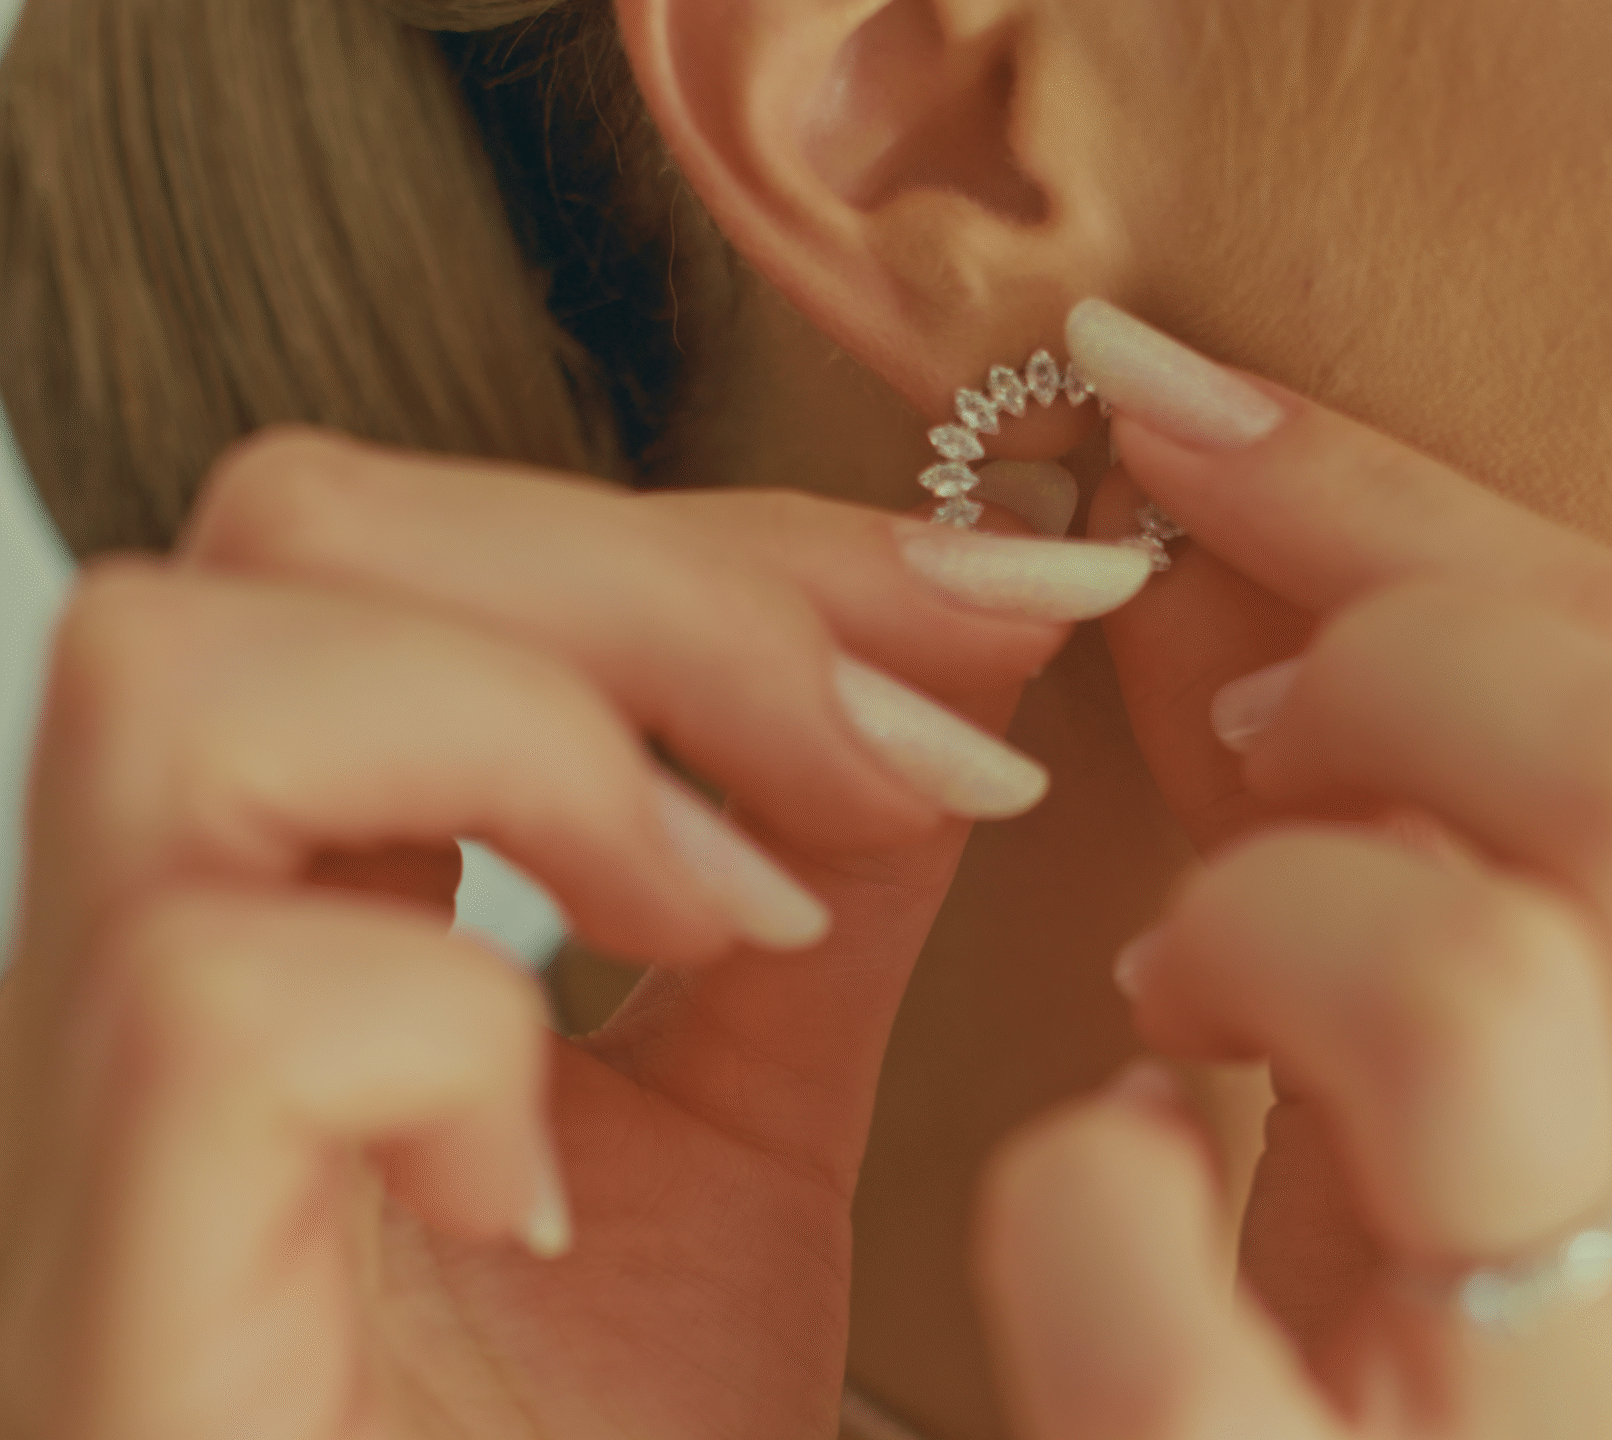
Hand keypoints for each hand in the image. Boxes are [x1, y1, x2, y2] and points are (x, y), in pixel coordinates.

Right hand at [0, 430, 1150, 1439]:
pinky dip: (446, 1030)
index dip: (727, 536)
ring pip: (180, 682)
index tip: (1019, 596)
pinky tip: (556, 1172)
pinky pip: (209, 1010)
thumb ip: (807, 894)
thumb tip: (932, 644)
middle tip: (908, 752)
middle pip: (283, 537)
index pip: (414, 554)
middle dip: (658, 588)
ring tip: (720, 926)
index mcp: (297, 934)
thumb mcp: (745, 1150)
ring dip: (541, 745)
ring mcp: (86, 1158)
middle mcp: (141, 1004)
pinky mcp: (106, 1322)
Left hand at [977, 307, 1611, 1439]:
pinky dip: (1080, 1189)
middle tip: (1227, 741)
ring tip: (1184, 997)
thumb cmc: (1398, 1361)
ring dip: (1257, 919)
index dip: (1396, 503)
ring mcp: (1601, 1428)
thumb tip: (1225, 524)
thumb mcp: (1469, 1073)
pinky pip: (1163, 1282)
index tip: (1175, 409)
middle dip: (1373, 659)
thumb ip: (1409, 810)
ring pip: (1472, 981)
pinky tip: (1113, 1193)